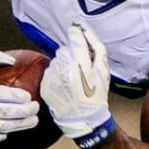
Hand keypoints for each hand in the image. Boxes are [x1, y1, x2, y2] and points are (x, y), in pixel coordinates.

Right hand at [0, 49, 39, 145]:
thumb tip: (13, 60)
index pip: (0, 94)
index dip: (17, 96)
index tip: (29, 96)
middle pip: (5, 112)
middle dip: (25, 111)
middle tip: (36, 107)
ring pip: (2, 127)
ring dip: (21, 125)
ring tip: (34, 120)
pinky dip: (6, 134)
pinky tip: (16, 129)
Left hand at [41, 23, 112, 138]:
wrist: (82, 118)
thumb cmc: (96, 95)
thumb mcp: (104, 71)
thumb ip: (97, 48)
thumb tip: (86, 32)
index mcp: (79, 64)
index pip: (74, 38)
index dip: (76, 32)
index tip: (77, 30)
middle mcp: (63, 68)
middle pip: (65, 48)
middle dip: (72, 53)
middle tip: (81, 65)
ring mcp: (52, 76)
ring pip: (56, 59)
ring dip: (64, 63)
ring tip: (73, 77)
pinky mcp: (44, 84)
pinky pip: (50, 70)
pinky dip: (57, 73)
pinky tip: (65, 84)